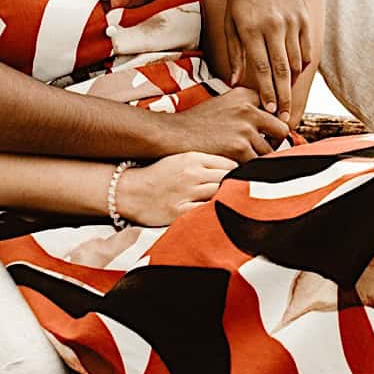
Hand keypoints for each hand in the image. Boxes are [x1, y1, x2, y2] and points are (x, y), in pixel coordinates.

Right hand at [118, 151, 238, 225]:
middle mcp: (192, 173)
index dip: (239, 172)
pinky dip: (215, 213)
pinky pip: (206, 211)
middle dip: (238, 185)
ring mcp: (186, 192)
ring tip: (235, 206)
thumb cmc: (155, 176)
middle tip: (245, 193)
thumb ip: (203, 162)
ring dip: (229, 199)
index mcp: (193, 158)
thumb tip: (230, 167)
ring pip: (220, 193)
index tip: (243, 179)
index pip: (228, 163)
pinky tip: (219, 215)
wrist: (127, 190)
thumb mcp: (179, 160)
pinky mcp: (179, 211)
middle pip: (228, 177)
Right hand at [164, 85, 286, 158]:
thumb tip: (273, 120)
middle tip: (264, 150)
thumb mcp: (224, 104)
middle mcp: (248, 108)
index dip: (274, 125)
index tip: (269, 134)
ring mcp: (244, 128)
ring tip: (246, 161)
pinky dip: (252, 168)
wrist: (173, 135)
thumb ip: (246, 107)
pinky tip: (240, 168)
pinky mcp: (239, 148)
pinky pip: (257, 163)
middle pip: (282, 130)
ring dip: (261, 158)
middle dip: (276, 142)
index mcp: (245, 95)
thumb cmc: (197, 123)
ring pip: (270, 150)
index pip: (277, 110)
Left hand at [228, 0, 316, 125]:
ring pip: (296, 61)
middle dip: (283, 97)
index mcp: (251, 30)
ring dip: (292, 83)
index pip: (261, 70)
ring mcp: (292, 21)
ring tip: (288, 100)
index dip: (266, 94)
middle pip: (281, 71)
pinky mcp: (304, 16)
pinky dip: (303, 63)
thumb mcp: (230, 21)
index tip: (270, 112)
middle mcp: (274, 27)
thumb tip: (235, 81)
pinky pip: (307, 47)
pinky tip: (297, 74)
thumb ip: (234, 52)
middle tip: (285, 119)